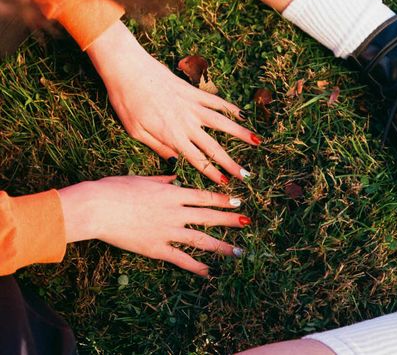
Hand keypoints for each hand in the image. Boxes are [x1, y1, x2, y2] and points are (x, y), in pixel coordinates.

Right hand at [58, 175, 249, 276]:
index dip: (222, 200)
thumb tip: (175, 175)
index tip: (236, 202)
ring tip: (238, 251)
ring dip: (221, 246)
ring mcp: (167, 231)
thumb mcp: (142, 178)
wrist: (98, 207)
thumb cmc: (115, 188)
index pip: (204, 197)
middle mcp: (175, 212)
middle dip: (229, 220)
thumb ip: (162, 178)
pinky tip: (209, 272)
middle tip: (246, 223)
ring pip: (201, 239)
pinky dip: (196, 266)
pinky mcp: (156, 249)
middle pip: (209, 217)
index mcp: (172, 193)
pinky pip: (181, 259)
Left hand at [87, 20, 260, 184]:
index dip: (213, 173)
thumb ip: (158, 147)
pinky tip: (243, 114)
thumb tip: (175, 161)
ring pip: (222, 122)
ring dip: (241, 134)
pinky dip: (231, 108)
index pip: (197, 159)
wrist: (127, 69)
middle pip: (214, 147)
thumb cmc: (126, 102)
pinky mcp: (193, 91)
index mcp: (172, 136)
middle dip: (231, 162)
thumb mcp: (136, 131)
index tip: (226, 183)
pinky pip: (216, 101)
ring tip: (257, 142)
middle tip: (247, 174)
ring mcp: (192, 105)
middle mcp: (187, 123)